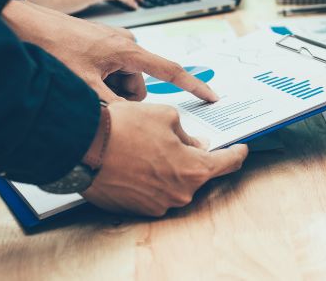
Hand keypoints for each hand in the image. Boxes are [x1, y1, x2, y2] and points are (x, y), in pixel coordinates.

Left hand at [1, 0, 217, 102]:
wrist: (27, 26)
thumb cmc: (53, 49)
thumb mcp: (85, 87)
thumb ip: (113, 107)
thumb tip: (129, 122)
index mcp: (128, 51)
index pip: (171, 71)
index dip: (194, 86)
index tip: (212, 97)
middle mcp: (126, 44)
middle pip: (139, 85)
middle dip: (122, 98)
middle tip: (94, 99)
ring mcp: (114, 44)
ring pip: (124, 81)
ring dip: (108, 91)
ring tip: (82, 86)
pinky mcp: (102, 45)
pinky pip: (112, 71)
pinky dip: (100, 81)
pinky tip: (79, 79)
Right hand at [81, 101, 248, 216]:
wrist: (83, 148)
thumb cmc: (124, 129)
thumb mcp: (166, 116)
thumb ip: (187, 133)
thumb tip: (195, 144)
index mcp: (194, 169)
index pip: (227, 163)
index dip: (237, 153)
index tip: (242, 149)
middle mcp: (180, 193)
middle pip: (198, 174)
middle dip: (195, 157)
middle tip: (184, 140)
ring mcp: (159, 205)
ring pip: (175, 183)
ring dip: (170, 167)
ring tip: (150, 146)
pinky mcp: (138, 209)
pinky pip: (155, 192)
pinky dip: (152, 178)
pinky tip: (138, 161)